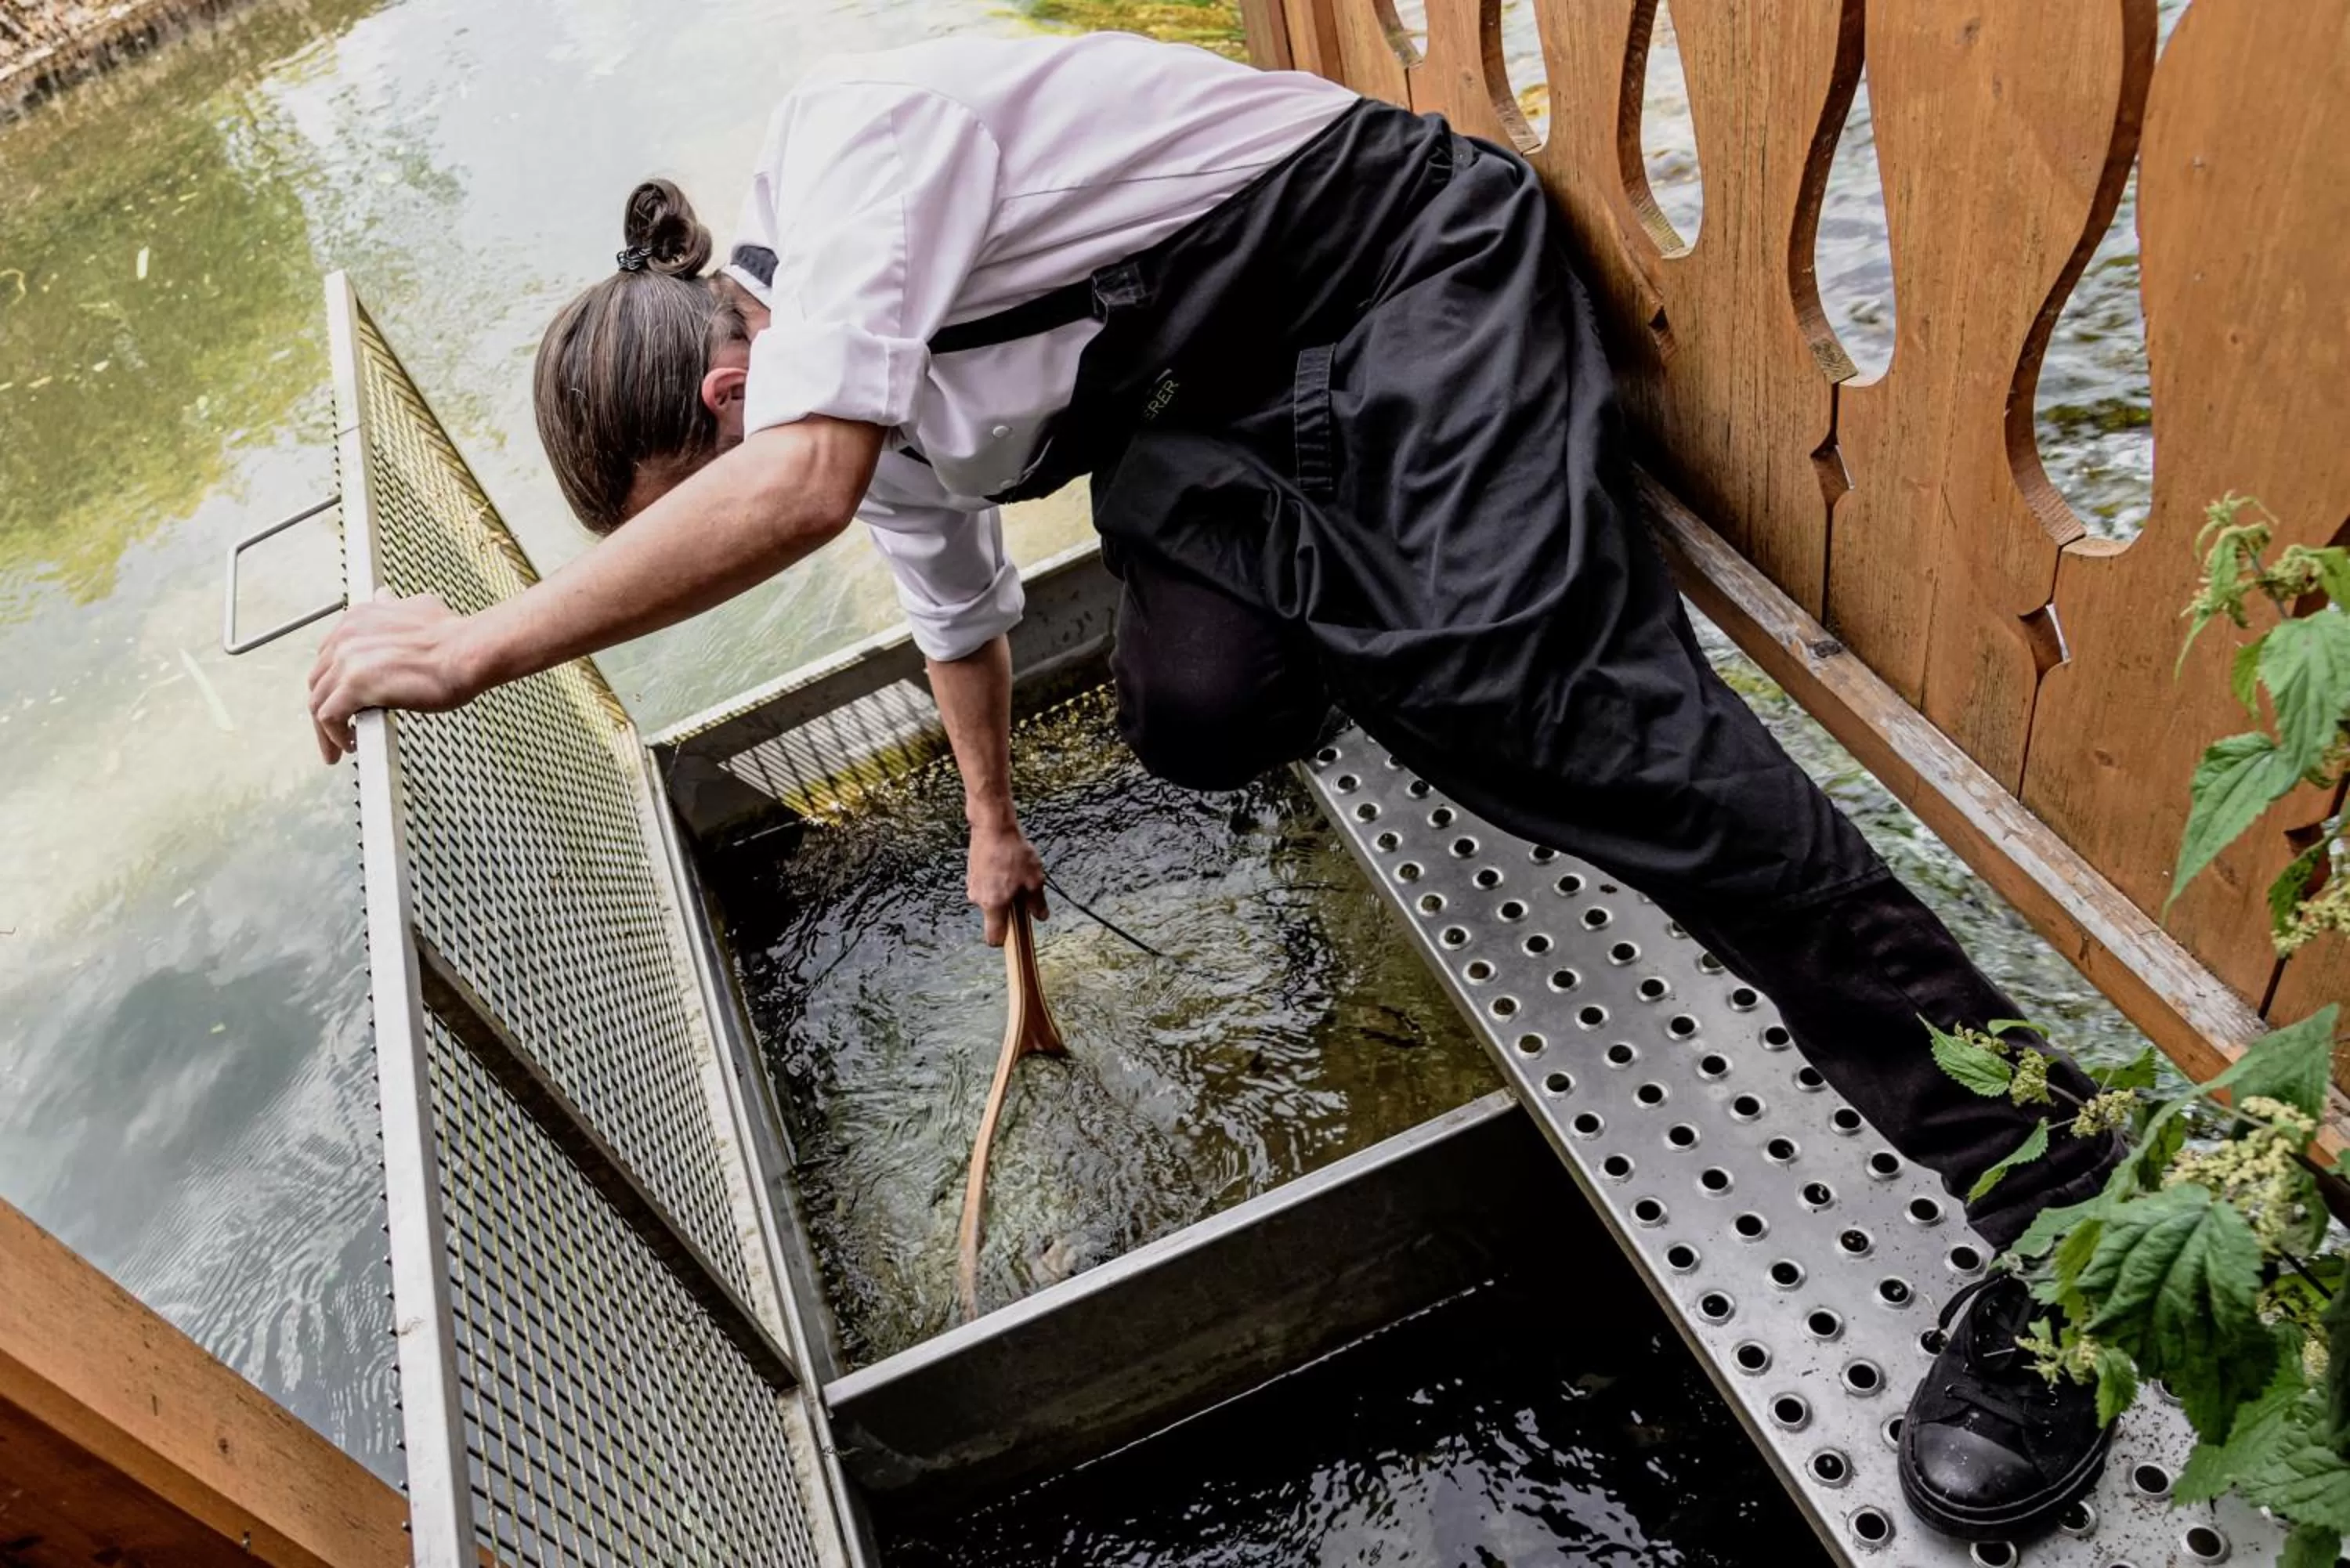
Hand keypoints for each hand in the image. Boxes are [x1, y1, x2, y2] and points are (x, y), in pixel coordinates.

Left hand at [307, 591, 485, 763]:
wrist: (467, 652)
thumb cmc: (452, 636)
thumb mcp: (416, 607)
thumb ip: (392, 606)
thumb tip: (385, 597)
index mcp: (357, 619)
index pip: (328, 657)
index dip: (334, 683)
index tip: (344, 701)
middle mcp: (346, 636)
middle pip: (318, 681)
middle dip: (326, 707)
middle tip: (339, 728)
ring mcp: (348, 661)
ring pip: (319, 702)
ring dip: (325, 729)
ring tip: (340, 747)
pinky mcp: (356, 685)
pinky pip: (330, 717)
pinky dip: (334, 735)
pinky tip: (351, 745)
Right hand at [966, 820, 1046, 946]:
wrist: (992, 826)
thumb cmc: (1014, 852)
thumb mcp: (1034, 879)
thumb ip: (1037, 902)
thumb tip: (1041, 916)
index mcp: (994, 905)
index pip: (994, 938)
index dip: (1006, 940)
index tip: (1018, 933)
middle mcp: (979, 899)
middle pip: (994, 917)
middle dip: (1009, 910)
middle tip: (1023, 892)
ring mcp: (972, 886)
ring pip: (990, 900)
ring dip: (1003, 894)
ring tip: (1015, 873)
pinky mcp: (971, 874)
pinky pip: (986, 887)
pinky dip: (995, 882)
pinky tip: (1005, 865)